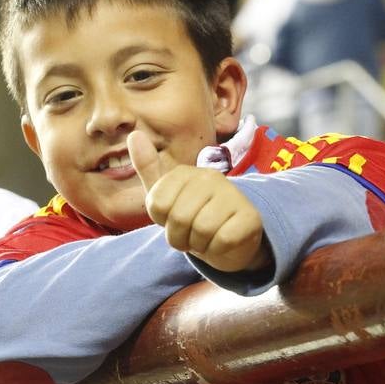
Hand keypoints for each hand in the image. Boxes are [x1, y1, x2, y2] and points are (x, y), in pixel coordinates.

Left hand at [127, 131, 269, 272]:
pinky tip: (222, 242)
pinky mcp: (250, 217)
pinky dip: (217, 249)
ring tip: (205, 238)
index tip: (174, 219)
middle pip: (178, 218)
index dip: (162, 221)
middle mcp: (212, 177)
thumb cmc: (195, 215)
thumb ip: (148, 168)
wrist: (231, 239)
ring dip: (199, 245)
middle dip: (179, 237)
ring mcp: (234, 195)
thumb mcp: (166, 195)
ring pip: (201, 230)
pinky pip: (222, 240)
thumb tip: (134, 134)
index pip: (158, 204)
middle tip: (190, 235)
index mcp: (187, 172)